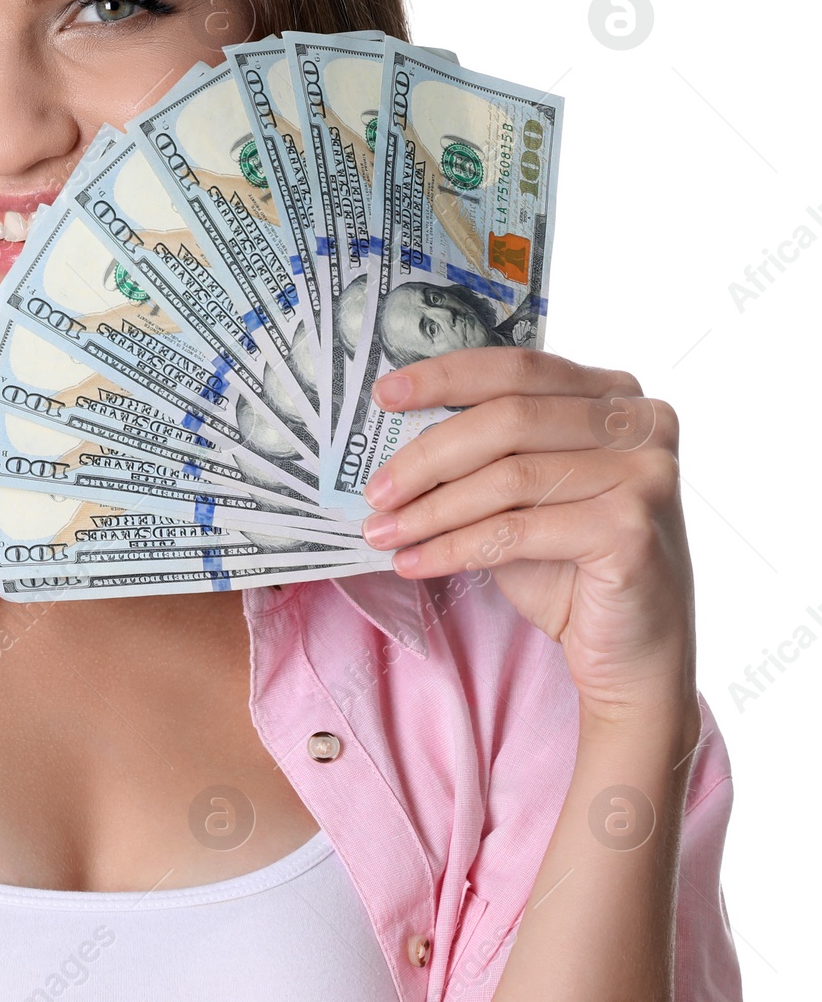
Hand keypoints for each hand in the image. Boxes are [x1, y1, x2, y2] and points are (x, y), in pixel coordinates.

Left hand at [359, 347, 697, 739]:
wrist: (631, 652)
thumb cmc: (569, 564)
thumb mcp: (523, 493)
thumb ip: (485, 451)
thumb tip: (393, 433)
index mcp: (614, 394)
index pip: (517, 367)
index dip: (445, 377)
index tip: (383, 396)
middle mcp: (641, 424)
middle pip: (508, 419)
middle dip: (427, 457)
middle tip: (375, 490)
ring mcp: (644, 474)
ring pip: (507, 478)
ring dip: (431, 510)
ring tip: (382, 532)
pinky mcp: (630, 530)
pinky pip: (516, 531)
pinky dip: (454, 548)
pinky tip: (413, 563)